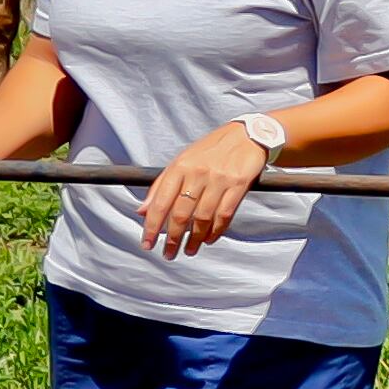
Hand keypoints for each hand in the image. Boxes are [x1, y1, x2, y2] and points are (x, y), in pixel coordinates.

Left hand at [139, 122, 274, 259]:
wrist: (246, 135)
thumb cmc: (210, 150)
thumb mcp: (182, 161)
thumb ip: (161, 186)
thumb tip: (141, 211)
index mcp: (180, 166)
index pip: (160, 202)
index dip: (152, 226)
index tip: (147, 244)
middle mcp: (198, 173)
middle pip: (180, 214)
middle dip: (172, 238)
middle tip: (169, 254)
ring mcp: (219, 179)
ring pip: (202, 218)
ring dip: (194, 239)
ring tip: (189, 250)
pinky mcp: (238, 185)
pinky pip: (224, 214)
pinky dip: (216, 231)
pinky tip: (209, 239)